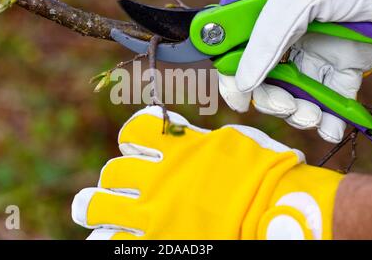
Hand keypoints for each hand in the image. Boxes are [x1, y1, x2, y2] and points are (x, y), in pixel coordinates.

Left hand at [72, 106, 342, 239]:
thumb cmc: (263, 175)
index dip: (131, 138)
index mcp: (176, 147)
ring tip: (101, 214)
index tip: (138, 147)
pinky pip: (111, 242)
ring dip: (96, 207)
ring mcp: (152, 211)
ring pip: (95, 205)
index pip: (134, 130)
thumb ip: (195, 140)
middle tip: (122, 190)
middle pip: (111, 173)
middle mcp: (157, 177)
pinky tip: (114, 234)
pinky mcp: (155, 241)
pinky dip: (109, 238)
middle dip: (113, 180)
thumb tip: (178, 139)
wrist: (276, 210)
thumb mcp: (229, 142)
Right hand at [220, 0, 371, 142]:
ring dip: (299, 114)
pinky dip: (329, 120)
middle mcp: (285, 39)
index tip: (240, 103)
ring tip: (314, 117)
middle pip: (264, 81)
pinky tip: (331, 128)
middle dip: (272, 101)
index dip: (234, 79)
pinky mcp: (341, 68)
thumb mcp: (296, 0)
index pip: (238, 54)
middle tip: (288, 106)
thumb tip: (243, 85)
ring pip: (294, 96)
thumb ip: (265, 42)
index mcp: (264, 18)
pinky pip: (329, 100)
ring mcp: (313, 54)